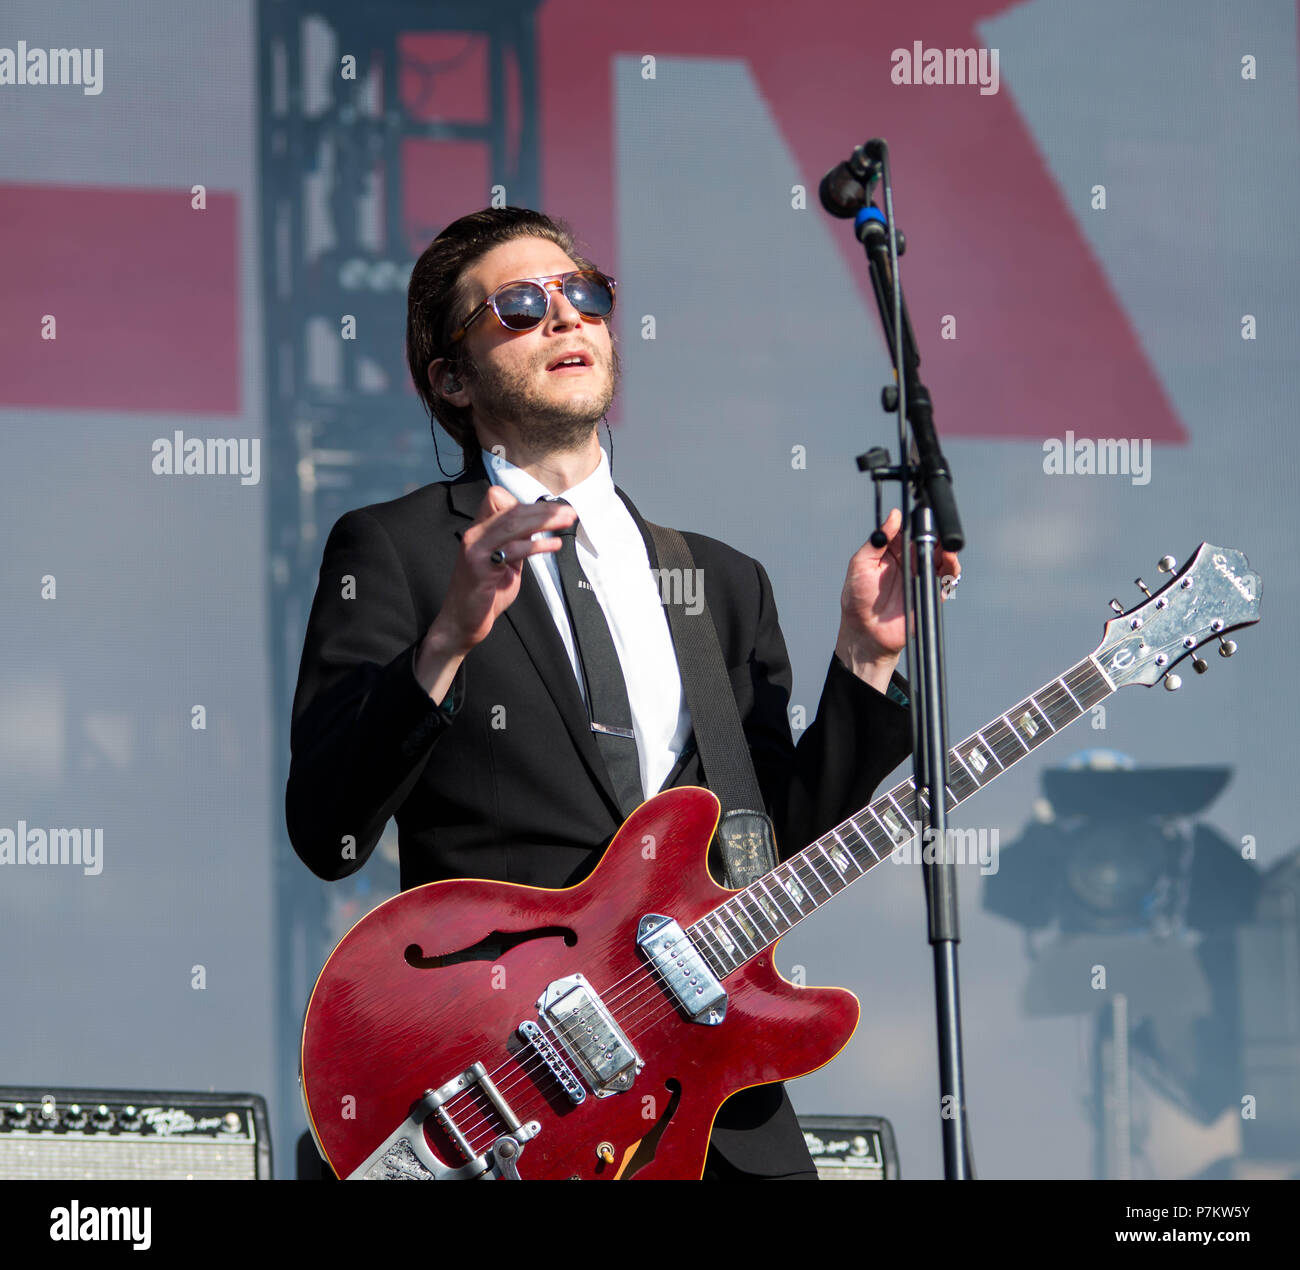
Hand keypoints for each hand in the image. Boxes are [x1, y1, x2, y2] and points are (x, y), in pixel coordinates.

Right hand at [415, 487, 575, 696]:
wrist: (462, 622)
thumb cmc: (484, 595)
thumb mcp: (505, 563)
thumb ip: (517, 543)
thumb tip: (538, 526)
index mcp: (479, 531)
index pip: (499, 499)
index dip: (526, 504)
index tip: (550, 511)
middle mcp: (474, 535)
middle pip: (512, 510)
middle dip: (544, 510)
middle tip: (568, 513)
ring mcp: (475, 549)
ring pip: (513, 524)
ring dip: (544, 521)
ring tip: (565, 522)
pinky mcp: (480, 566)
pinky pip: (513, 549)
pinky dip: (537, 545)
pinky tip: (554, 546)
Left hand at [835, 508, 961, 685]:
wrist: (866, 633)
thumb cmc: (857, 600)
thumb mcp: (860, 564)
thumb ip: (877, 540)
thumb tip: (894, 515)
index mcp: (891, 551)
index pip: (909, 529)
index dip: (917, 520)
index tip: (922, 512)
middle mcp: (907, 561)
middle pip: (928, 541)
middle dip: (935, 534)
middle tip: (936, 531)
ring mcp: (920, 576)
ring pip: (941, 557)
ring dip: (947, 549)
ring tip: (946, 546)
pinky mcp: (929, 592)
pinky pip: (946, 578)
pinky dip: (952, 568)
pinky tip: (950, 561)